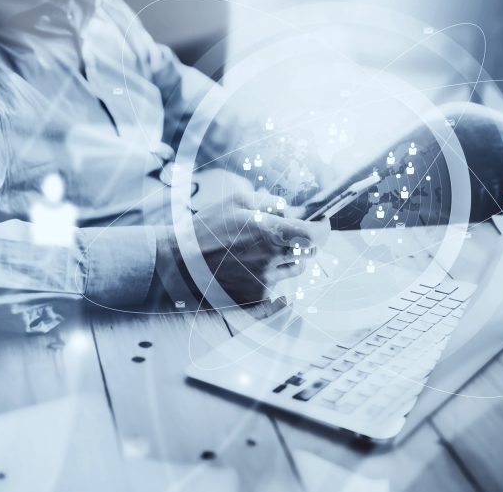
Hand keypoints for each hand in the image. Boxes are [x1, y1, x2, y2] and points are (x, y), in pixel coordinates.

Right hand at [160, 192, 329, 304]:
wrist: (179, 265)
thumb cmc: (206, 230)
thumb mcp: (236, 202)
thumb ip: (269, 202)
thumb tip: (288, 209)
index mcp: (271, 233)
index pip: (315, 235)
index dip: (324, 229)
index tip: (323, 224)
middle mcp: (272, 260)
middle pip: (308, 254)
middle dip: (304, 243)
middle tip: (288, 237)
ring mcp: (265, 283)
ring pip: (293, 272)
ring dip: (288, 261)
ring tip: (261, 253)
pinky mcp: (255, 300)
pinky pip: (278, 294)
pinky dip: (274, 283)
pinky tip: (260, 275)